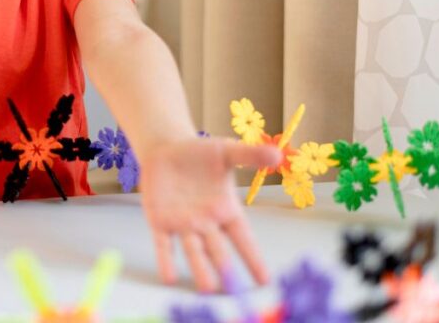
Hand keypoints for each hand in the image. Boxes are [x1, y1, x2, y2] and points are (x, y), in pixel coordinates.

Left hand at [139, 137, 280, 292]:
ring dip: (200, 269)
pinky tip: (168, 277)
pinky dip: (166, 260)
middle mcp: (207, 223)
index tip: (265, 280)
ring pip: (194, 251)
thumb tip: (278, 156)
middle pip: (218, 250)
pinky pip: (164, 244)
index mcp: (226, 210)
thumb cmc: (200, 153)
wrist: (166, 148)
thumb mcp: (227, 151)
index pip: (243, 238)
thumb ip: (251, 155)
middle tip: (234, 289)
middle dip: (225, 267)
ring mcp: (183, 225)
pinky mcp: (160, 222)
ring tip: (208, 289)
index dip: (253, 258)